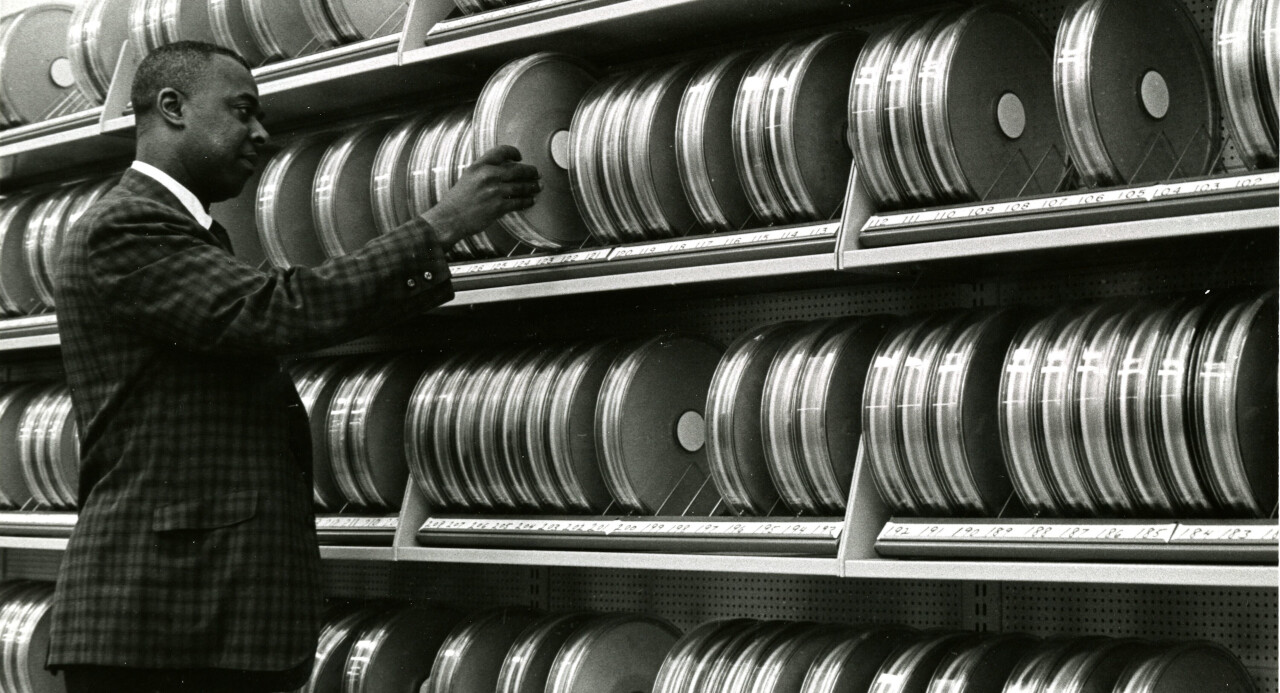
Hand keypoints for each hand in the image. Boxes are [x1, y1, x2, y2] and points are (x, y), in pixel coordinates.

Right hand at [422, 145, 540, 246]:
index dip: (514, 152)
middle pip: (517, 170)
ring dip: (532, 187)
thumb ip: (484, 171)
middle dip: (530, 172)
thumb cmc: (458, 200)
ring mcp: (494, 191)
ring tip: (538, 187)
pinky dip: (527, 201)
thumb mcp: (468, 178)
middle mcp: (487, 176)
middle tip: (537, 174)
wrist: (449, 218)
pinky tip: (531, 200)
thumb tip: (505, 170)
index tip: (520, 157)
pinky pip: (519, 202)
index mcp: (479, 166)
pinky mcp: (498, 207)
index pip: (501, 151)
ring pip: (521, 187)